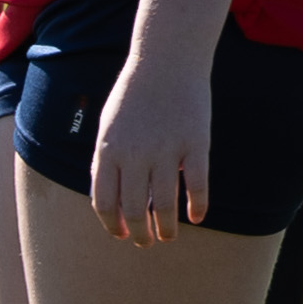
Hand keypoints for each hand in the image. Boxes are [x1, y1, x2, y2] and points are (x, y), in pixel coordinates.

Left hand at [85, 54, 213, 245]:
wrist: (167, 60)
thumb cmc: (135, 94)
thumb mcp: (109, 126)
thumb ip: (106, 160)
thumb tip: (110, 198)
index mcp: (108, 150)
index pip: (104, 202)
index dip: (112, 225)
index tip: (121, 235)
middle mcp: (134, 154)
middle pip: (134, 209)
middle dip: (139, 233)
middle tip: (146, 243)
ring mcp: (166, 149)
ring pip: (164, 204)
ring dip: (166, 228)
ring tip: (169, 237)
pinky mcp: (195, 144)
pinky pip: (197, 185)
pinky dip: (198, 206)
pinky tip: (198, 217)